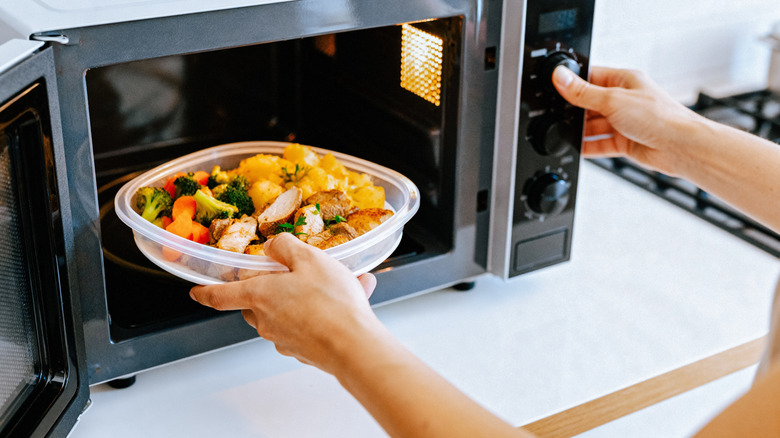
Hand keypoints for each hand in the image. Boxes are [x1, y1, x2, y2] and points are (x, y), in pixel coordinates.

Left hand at [189, 232, 380, 373]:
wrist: (352, 345)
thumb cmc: (330, 302)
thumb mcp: (309, 258)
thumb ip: (285, 246)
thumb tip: (273, 246)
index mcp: (259, 296)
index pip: (221, 296)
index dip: (206, 293)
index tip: (196, 293)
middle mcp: (266, 321)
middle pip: (255, 304)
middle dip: (270, 290)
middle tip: (294, 276)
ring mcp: (284, 339)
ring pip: (284, 315)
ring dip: (303, 300)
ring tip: (339, 285)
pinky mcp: (303, 351)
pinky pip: (305, 327)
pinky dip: (320, 315)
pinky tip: (347, 304)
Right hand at [552, 65, 701, 175]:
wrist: (680, 147)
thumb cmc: (660, 117)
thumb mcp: (613, 100)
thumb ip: (583, 92)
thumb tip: (561, 77)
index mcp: (624, 80)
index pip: (591, 78)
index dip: (573, 83)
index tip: (555, 89)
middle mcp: (624, 100)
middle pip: (590, 104)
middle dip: (575, 111)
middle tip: (559, 116)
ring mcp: (624, 122)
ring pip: (594, 125)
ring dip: (581, 131)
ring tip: (566, 134)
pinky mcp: (625, 142)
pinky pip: (600, 144)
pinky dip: (588, 147)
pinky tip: (577, 148)